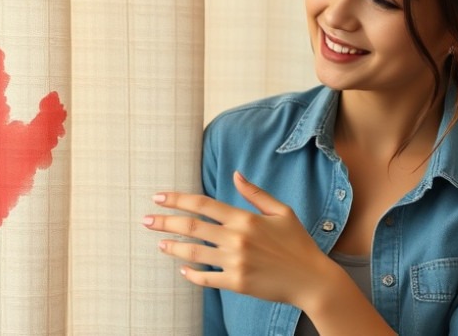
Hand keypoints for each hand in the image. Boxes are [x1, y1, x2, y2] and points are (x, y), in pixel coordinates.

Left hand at [143, 171, 330, 307]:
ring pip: (193, 253)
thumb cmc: (298, 243)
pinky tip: (182, 269)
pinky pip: (206, 278)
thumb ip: (255, 193)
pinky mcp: (236, 283)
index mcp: (245, 218)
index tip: (158, 197)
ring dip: (172, 247)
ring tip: (159, 243)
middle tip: (146, 220)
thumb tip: (235, 174)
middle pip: (191, 227)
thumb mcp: (281, 211)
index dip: (177, 199)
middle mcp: (237, 239)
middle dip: (164, 222)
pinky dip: (191, 274)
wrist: (312, 280)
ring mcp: (235, 262)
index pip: (203, 205)